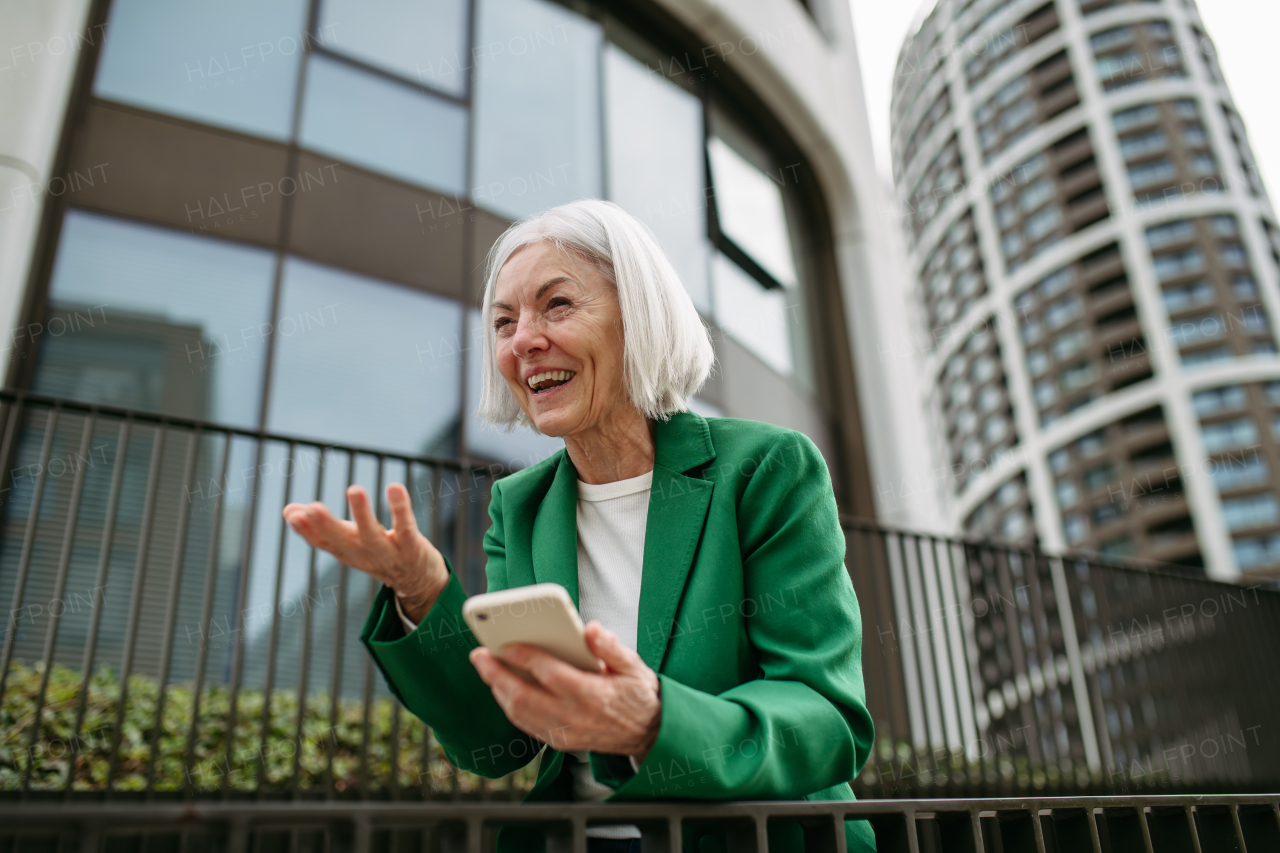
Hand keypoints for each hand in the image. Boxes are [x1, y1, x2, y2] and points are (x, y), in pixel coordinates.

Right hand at [281, 483, 447, 621]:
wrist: (418, 581)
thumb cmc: (377, 553)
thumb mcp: (347, 541)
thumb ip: (320, 528)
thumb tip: (288, 510)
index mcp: (346, 551)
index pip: (322, 543)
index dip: (306, 530)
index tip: (291, 513)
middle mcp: (364, 554)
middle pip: (342, 541)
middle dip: (327, 525)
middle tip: (313, 507)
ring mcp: (388, 552)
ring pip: (373, 534)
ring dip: (362, 513)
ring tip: (354, 489)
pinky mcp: (412, 546)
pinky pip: (406, 527)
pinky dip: (400, 509)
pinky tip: (395, 487)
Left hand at [469, 621, 661, 762]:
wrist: (649, 734)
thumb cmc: (639, 694)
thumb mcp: (635, 666)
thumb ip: (612, 647)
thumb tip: (591, 629)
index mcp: (593, 695)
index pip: (551, 675)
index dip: (526, 658)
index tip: (506, 643)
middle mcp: (575, 717)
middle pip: (525, 697)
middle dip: (497, 675)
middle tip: (479, 654)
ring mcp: (565, 733)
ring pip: (520, 714)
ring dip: (498, 691)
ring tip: (486, 668)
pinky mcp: (561, 742)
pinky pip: (526, 725)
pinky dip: (510, 706)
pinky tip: (502, 688)